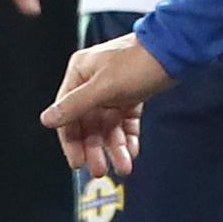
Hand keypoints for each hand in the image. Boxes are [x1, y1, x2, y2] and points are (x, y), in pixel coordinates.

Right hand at [39, 35, 173, 177]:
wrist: (175, 50)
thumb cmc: (138, 62)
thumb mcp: (103, 86)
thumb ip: (75, 105)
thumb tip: (47, 119)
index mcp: (79, 74)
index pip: (67, 114)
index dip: (71, 141)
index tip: (77, 163)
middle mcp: (93, 83)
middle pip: (88, 124)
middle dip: (95, 148)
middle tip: (99, 170)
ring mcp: (113, 90)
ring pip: (108, 126)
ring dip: (114, 147)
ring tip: (124, 167)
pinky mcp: (132, 95)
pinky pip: (125, 122)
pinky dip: (128, 137)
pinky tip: (132, 153)